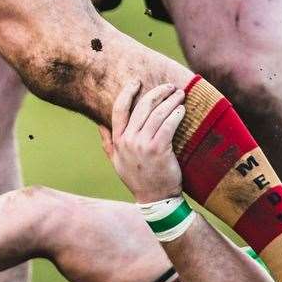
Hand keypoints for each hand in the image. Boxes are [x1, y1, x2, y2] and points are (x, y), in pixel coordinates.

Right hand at [104, 80, 185, 201]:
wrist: (155, 199)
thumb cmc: (137, 179)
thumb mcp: (116, 162)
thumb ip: (107, 142)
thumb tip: (99, 124)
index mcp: (118, 140)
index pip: (119, 109)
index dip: (127, 92)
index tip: (136, 81)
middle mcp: (128, 140)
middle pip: (142, 107)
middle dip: (157, 92)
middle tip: (168, 87)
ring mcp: (143, 144)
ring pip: (158, 114)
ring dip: (170, 101)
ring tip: (179, 95)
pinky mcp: (159, 149)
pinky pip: (168, 125)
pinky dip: (176, 114)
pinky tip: (181, 110)